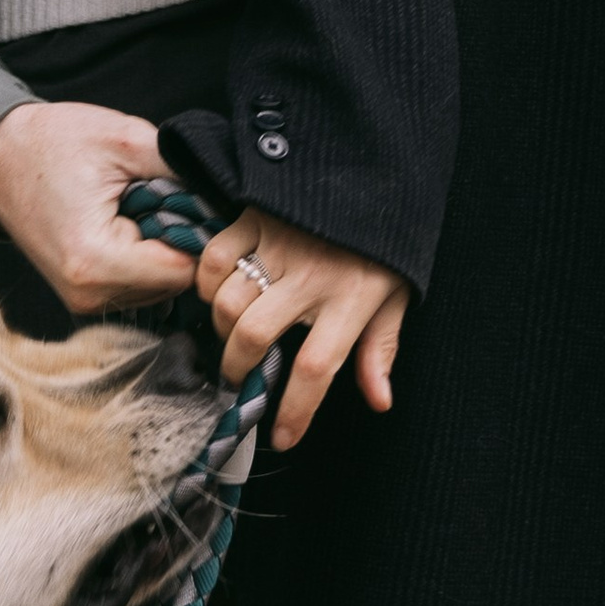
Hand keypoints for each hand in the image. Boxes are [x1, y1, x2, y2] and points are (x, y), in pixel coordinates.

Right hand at [0, 100, 189, 315]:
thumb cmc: (51, 143)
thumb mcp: (124, 139)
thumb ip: (180, 168)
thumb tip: (225, 190)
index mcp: (97, 261)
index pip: (186, 271)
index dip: (199, 235)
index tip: (191, 203)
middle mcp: (88, 295)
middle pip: (174, 284)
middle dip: (178, 241)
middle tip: (159, 198)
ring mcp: (82, 301)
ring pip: (157, 288)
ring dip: (160, 250)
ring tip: (138, 209)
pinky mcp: (81, 296)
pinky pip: (136, 285)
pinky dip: (142, 257)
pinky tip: (127, 224)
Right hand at [195, 208, 408, 449]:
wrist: (373, 169)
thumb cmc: (383, 244)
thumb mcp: (396, 295)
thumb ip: (381, 348)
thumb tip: (379, 400)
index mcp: (353, 299)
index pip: (317, 368)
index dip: (294, 410)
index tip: (280, 436)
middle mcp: (312, 276)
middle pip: (255, 336)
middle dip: (239, 368)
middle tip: (240, 377)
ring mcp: (279, 243)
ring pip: (228, 301)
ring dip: (222, 327)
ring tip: (233, 334)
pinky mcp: (254, 216)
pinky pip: (214, 259)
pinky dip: (208, 283)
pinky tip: (221, 293)